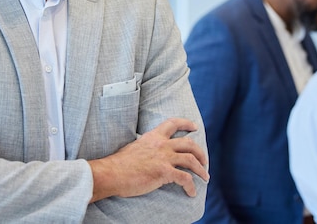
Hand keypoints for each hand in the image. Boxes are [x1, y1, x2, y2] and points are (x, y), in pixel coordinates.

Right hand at [88, 117, 208, 201]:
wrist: (111, 174)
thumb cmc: (119, 164)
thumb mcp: (134, 147)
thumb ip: (146, 147)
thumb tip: (149, 153)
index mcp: (153, 137)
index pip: (173, 123)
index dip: (186, 124)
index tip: (194, 127)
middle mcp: (161, 144)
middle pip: (189, 143)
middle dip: (200, 152)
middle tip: (204, 160)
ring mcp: (163, 158)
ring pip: (191, 160)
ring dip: (201, 169)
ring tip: (205, 177)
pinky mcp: (164, 172)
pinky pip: (185, 179)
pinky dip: (191, 186)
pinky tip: (191, 193)